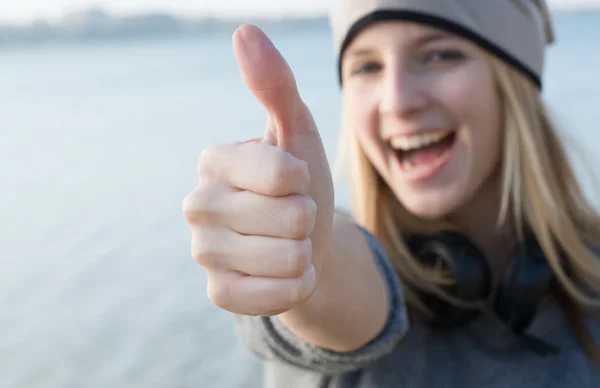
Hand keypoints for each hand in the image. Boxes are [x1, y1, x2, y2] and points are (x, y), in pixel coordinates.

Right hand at [182, 24, 334, 315]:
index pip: (284, 173)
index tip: (293, 181)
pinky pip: (273, 297)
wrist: (304, 242)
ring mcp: (203, 253)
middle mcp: (198, 205)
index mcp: (214, 161)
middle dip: (306, 218)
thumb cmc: (300, 184)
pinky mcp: (218, 293)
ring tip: (287, 243)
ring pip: (286, 259)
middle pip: (290, 218)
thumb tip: (244, 32)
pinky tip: (283, 273)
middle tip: (291, 215)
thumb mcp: (297, 131)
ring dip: (304, 252)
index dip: (305, 179)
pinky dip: (295, 286)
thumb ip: (275, 84)